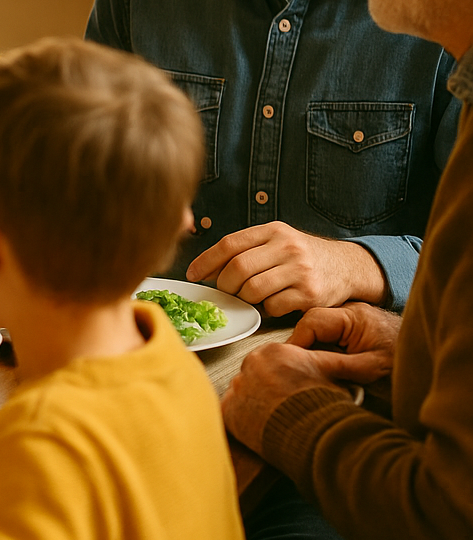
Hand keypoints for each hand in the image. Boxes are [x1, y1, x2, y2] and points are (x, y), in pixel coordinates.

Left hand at [187, 223, 385, 315]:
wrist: (347, 267)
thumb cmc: (300, 256)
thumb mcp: (276, 241)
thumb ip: (245, 249)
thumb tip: (206, 269)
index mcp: (273, 230)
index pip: (229, 244)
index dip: (205, 261)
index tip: (193, 274)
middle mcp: (288, 247)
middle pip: (237, 269)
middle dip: (224, 285)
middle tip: (225, 291)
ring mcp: (300, 271)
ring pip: (252, 290)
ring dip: (244, 298)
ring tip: (249, 297)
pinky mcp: (311, 294)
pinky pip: (273, 307)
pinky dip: (266, 309)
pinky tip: (272, 303)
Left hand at [221, 341, 353, 451]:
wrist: (312, 433)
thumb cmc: (325, 406)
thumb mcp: (335, 375)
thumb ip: (339, 363)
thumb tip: (359, 359)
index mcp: (274, 351)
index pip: (273, 362)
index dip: (283, 378)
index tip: (290, 389)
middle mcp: (250, 364)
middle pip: (256, 375)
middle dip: (267, 389)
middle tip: (284, 405)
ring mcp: (238, 387)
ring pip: (245, 392)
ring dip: (255, 403)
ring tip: (276, 417)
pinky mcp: (229, 409)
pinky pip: (233, 410)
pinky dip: (243, 418)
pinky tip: (261, 425)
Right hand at [287, 302, 399, 383]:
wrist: (427, 358)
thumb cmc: (403, 362)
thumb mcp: (369, 369)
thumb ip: (336, 364)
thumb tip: (303, 366)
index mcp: (354, 316)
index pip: (311, 321)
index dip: (297, 342)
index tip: (291, 362)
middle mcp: (349, 310)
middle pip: (309, 323)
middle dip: (302, 345)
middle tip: (299, 367)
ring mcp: (349, 316)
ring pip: (315, 327)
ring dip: (310, 346)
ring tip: (312, 367)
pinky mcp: (351, 325)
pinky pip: (325, 332)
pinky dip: (320, 347)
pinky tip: (324, 363)